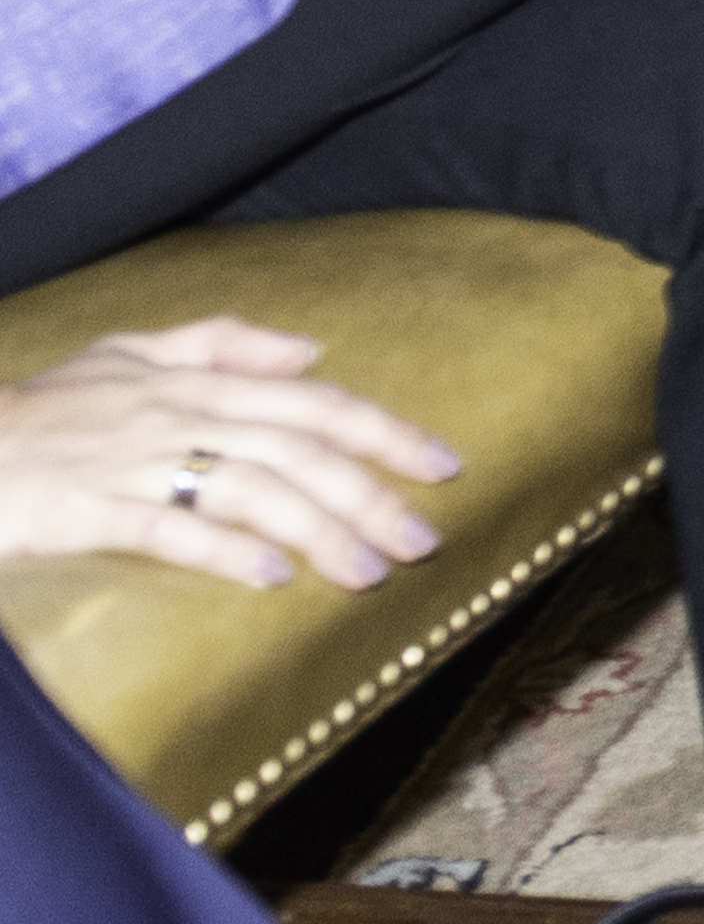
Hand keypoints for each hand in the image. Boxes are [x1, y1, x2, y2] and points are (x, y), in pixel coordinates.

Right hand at [0, 321, 453, 591]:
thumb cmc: (41, 407)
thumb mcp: (129, 354)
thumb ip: (221, 344)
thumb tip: (311, 351)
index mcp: (195, 384)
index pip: (314, 403)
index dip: (383, 431)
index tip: (443, 464)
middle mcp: (177, 417)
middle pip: (297, 451)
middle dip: (369, 494)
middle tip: (425, 539)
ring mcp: (131, 463)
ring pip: (249, 490)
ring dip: (318, 530)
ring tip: (369, 572)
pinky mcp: (86, 509)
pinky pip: (168, 529)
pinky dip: (224, 551)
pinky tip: (271, 579)